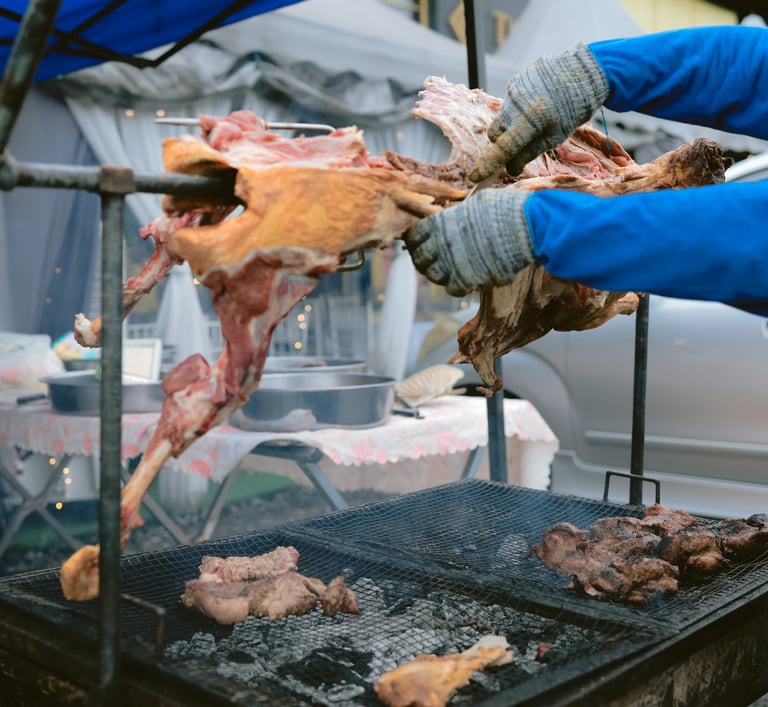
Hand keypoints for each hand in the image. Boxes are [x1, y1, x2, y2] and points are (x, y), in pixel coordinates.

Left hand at [404, 188, 533, 295]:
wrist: (528, 226)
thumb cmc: (506, 210)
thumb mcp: (475, 204)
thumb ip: (457, 216)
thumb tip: (449, 220)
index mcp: (440, 222)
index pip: (414, 237)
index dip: (416, 242)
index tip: (421, 245)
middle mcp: (441, 244)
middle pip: (420, 259)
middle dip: (425, 261)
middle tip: (435, 261)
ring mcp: (453, 263)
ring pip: (434, 276)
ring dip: (441, 274)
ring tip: (452, 270)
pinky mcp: (468, 280)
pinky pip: (452, 289)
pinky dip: (457, 286)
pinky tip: (467, 279)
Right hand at [471, 43, 608, 180]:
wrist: (584, 70)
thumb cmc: (575, 107)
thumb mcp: (556, 136)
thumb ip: (530, 152)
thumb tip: (510, 168)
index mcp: (532, 119)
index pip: (504, 147)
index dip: (488, 164)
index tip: (475, 176)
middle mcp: (517, 103)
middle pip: (496, 134)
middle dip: (503, 143)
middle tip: (521, 144)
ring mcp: (514, 89)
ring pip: (501, 118)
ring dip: (510, 126)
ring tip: (533, 121)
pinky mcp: (515, 81)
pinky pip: (508, 103)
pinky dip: (516, 110)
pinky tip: (535, 105)